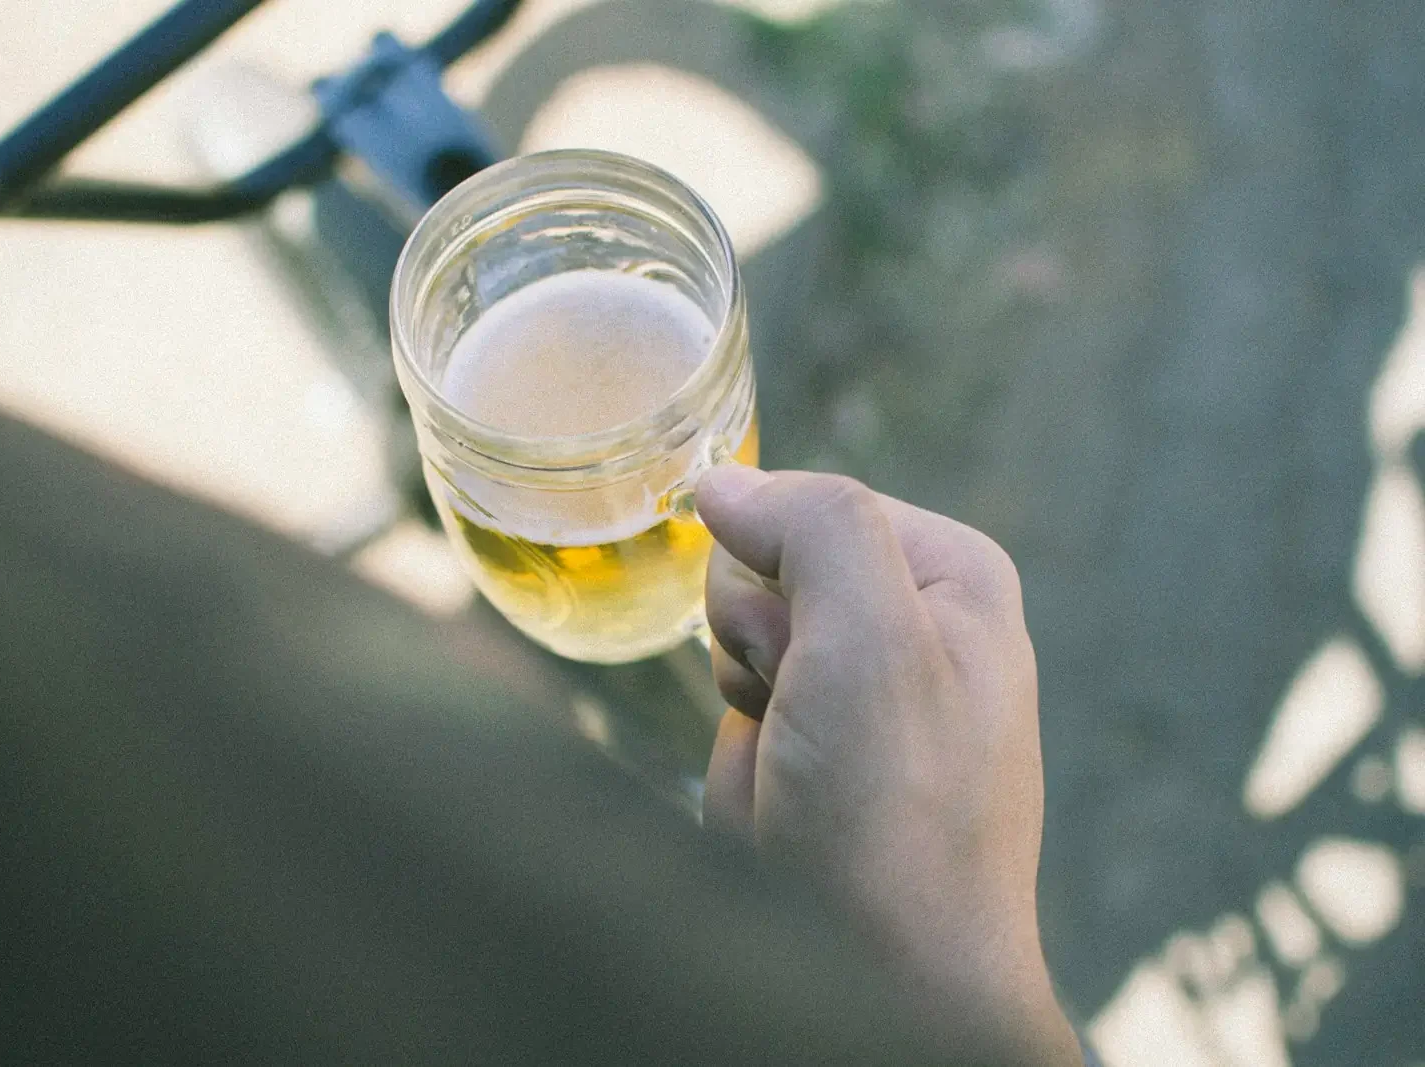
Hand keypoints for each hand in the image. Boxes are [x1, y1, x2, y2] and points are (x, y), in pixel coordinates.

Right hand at [696, 467, 1081, 1066]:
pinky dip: (741, 764)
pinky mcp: (823, 755)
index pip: (806, 505)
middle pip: (762, 574)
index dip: (776, 573)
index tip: (804, 649)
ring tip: (800, 773)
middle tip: (802, 718)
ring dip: (744, 711)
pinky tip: (785, 806)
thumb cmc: (896, 817)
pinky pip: (736, 719)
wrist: (886, 977)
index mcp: (950, 575)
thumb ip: (813, 525)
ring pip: (735, 646)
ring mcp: (864, 695)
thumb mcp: (873, 639)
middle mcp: (914, 625)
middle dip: (755, 648)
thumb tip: (723, 482)